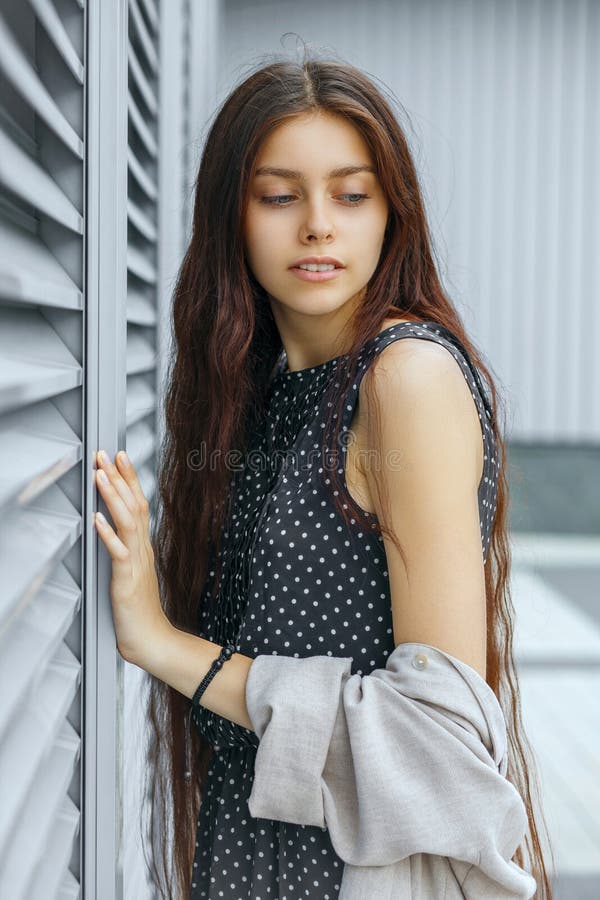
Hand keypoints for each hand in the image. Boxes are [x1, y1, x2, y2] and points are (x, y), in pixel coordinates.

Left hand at [93, 449, 171, 664]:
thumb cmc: (141, 611)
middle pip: (134, 505)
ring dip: (113, 496)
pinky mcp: (127, 579)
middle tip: (109, 453)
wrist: (153, 640)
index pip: (139, 505)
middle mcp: (142, 549)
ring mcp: (136, 563)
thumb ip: (128, 551)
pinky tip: (98, 519)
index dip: (130, 480)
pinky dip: (108, 534)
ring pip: (128, 522)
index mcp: (144, 547)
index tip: (121, 458)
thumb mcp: (134, 573)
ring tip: (102, 475)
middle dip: (120, 478)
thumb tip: (116, 530)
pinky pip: (118, 552)